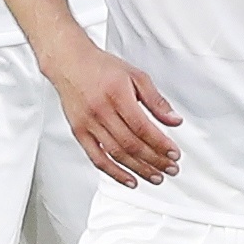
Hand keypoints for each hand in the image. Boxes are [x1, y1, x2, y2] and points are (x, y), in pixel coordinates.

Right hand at [48, 39, 181, 185]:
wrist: (69, 63)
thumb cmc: (101, 67)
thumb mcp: (136, 76)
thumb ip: (156, 100)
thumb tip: (174, 120)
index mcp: (117, 95)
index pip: (142, 127)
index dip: (160, 144)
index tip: (174, 154)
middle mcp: (101, 111)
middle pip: (131, 144)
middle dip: (155, 160)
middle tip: (171, 169)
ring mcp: (89, 123)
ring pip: (116, 154)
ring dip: (139, 169)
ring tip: (156, 177)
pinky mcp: (79, 132)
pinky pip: (97, 158)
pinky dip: (114, 173)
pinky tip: (129, 180)